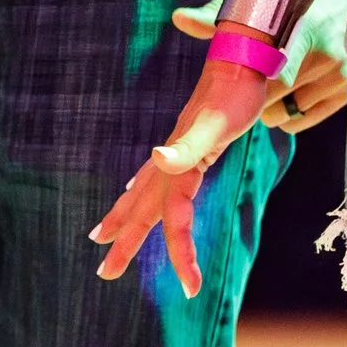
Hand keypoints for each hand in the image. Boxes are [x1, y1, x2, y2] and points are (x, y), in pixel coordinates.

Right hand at [92, 58, 275, 295]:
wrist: (242, 57)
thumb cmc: (236, 93)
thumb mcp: (217, 123)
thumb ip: (187, 145)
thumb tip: (156, 159)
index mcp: (178, 164)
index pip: (173, 218)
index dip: (181, 253)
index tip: (191, 288)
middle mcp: (170, 161)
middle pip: (144, 210)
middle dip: (126, 243)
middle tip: (104, 273)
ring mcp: (174, 151)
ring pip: (144, 195)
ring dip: (126, 219)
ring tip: (104, 237)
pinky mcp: (185, 142)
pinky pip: (156, 179)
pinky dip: (142, 193)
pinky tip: (135, 192)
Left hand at [170, 0, 346, 134]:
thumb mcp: (263, 1)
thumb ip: (221, 15)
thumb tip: (180, 18)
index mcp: (305, 29)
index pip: (275, 77)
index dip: (249, 88)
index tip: (230, 88)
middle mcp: (326, 56)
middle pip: (272, 100)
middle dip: (252, 97)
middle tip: (246, 81)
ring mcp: (340, 76)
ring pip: (282, 116)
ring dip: (268, 106)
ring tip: (272, 80)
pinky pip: (299, 120)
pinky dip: (286, 113)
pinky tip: (288, 90)